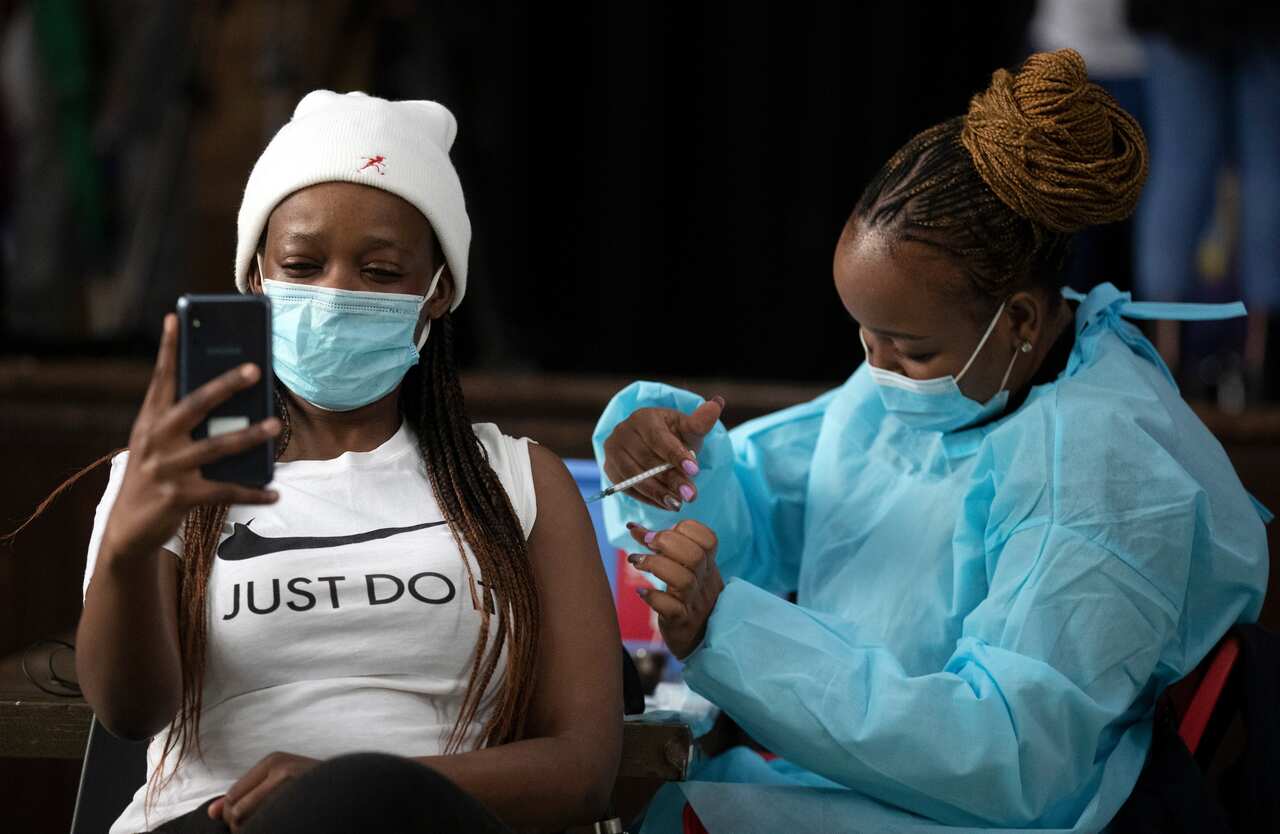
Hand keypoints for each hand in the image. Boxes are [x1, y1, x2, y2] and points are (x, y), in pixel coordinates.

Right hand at [100, 314, 280, 561]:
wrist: (127, 528)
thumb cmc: (154, 475)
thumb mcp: (159, 444)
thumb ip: (185, 421)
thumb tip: (234, 402)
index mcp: (150, 420)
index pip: (161, 378)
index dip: (169, 348)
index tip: (176, 317)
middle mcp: (155, 439)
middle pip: (194, 405)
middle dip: (224, 385)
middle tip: (254, 368)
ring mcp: (166, 468)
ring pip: (216, 446)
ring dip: (250, 436)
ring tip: (276, 425)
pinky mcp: (178, 496)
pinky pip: (224, 491)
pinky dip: (252, 492)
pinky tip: (275, 491)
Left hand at [207, 751, 318, 830]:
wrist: (351, 790)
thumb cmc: (312, 789)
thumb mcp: (278, 783)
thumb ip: (244, 794)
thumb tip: (211, 813)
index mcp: (274, 760)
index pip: (233, 795)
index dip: (236, 815)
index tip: (255, 820)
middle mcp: (281, 769)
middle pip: (236, 810)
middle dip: (242, 827)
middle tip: (264, 826)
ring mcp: (291, 787)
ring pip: (248, 823)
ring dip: (256, 830)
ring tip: (273, 825)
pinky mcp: (297, 804)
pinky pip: (267, 826)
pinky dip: (267, 829)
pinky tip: (279, 825)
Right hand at [601, 395, 723, 510]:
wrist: (653, 445)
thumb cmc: (674, 435)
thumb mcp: (688, 428)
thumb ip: (701, 421)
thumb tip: (717, 403)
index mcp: (643, 417)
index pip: (658, 438)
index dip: (676, 455)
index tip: (695, 471)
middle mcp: (623, 432)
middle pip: (648, 460)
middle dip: (672, 479)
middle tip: (691, 496)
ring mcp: (613, 452)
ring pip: (635, 477)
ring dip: (659, 493)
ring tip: (679, 504)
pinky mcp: (610, 469)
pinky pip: (628, 488)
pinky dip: (648, 499)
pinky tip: (666, 505)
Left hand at [626, 520, 722, 658]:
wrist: (700, 640)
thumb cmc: (689, 598)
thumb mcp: (684, 570)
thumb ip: (661, 548)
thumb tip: (634, 527)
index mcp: (708, 565)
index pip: (708, 539)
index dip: (685, 529)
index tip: (662, 532)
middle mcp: (704, 582)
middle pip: (695, 555)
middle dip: (667, 542)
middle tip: (647, 543)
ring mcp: (694, 603)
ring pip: (683, 580)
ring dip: (655, 565)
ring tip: (636, 561)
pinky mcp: (681, 622)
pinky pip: (670, 608)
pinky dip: (653, 597)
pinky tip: (641, 592)